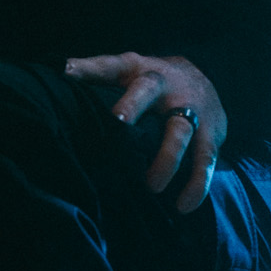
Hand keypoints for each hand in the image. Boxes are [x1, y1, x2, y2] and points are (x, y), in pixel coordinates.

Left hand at [63, 51, 225, 214]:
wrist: (203, 76)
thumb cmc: (151, 79)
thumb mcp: (126, 69)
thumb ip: (95, 71)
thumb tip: (59, 70)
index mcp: (138, 70)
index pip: (111, 65)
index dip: (90, 68)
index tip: (68, 72)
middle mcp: (164, 85)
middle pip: (148, 90)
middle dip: (134, 104)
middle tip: (118, 122)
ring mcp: (190, 108)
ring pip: (180, 130)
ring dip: (167, 158)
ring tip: (152, 187)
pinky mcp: (211, 131)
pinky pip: (205, 158)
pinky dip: (197, 183)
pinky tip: (183, 205)